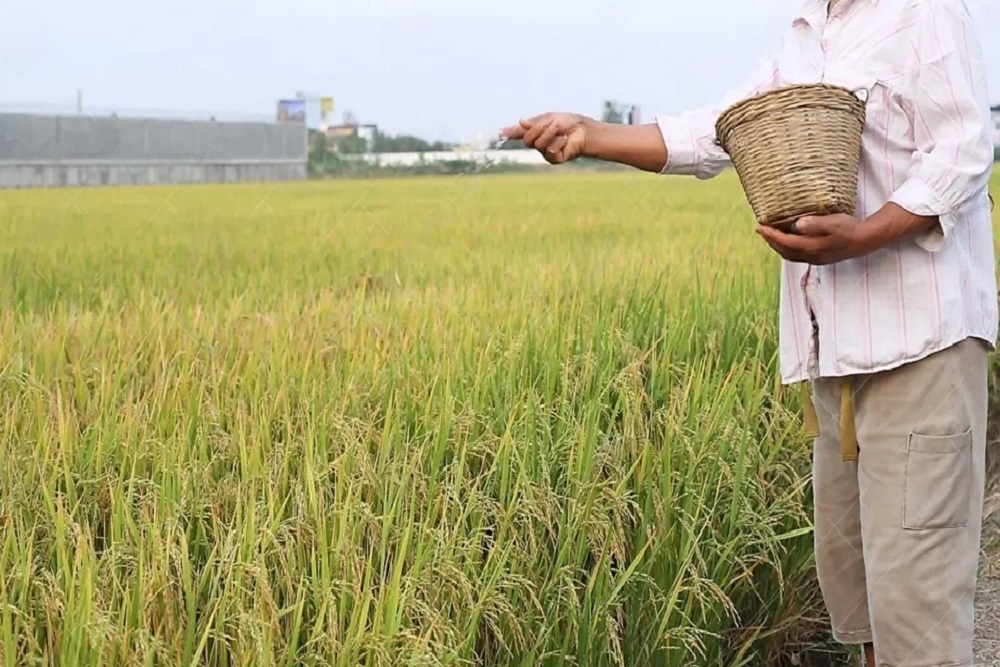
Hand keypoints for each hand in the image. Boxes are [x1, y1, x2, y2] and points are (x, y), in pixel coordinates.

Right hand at [500, 113, 588, 163]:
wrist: (583, 130)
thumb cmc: (567, 122)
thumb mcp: (549, 118)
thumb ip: (534, 123)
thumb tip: (521, 123)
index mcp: (535, 131)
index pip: (519, 133)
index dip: (510, 132)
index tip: (500, 132)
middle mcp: (538, 143)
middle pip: (527, 140)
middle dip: (538, 130)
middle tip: (552, 125)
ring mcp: (545, 152)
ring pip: (538, 144)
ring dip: (550, 134)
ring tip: (561, 132)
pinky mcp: (554, 159)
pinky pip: (549, 151)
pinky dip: (557, 142)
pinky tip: (564, 139)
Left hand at [756, 214, 877, 264]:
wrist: (866, 241)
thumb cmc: (850, 229)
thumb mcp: (834, 222)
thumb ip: (815, 224)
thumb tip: (797, 224)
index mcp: (812, 247)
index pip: (785, 242)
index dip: (771, 235)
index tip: (760, 226)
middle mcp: (811, 256)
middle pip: (784, 251)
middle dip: (771, 241)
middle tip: (761, 229)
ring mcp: (816, 259)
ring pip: (790, 255)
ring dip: (778, 245)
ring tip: (771, 235)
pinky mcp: (820, 258)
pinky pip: (797, 255)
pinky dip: (788, 248)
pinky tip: (788, 240)